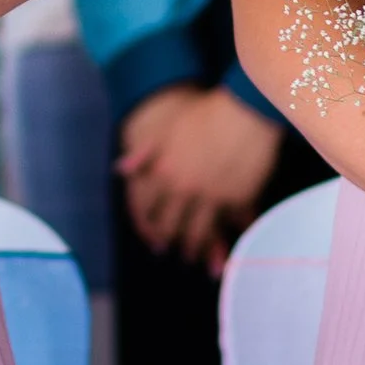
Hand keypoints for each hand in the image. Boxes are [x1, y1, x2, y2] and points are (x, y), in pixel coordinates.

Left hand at [117, 85, 283, 271]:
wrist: (245, 107)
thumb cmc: (205, 114)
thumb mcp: (167, 129)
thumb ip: (143, 153)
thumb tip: (119, 169)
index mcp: (164, 171)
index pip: (146, 208)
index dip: (146, 223)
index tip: (149, 234)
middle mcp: (185, 188)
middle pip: (171, 225)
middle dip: (168, 240)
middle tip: (169, 250)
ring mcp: (213, 194)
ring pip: (199, 231)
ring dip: (196, 247)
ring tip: (195, 256)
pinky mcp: (239, 196)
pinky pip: (231, 222)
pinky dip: (230, 235)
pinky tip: (228, 243)